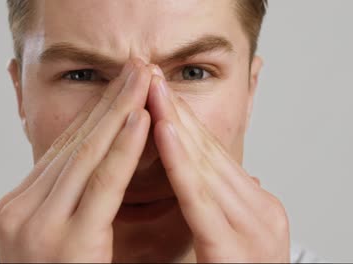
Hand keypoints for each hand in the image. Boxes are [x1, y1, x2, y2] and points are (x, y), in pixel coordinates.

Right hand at [0, 60, 152, 261]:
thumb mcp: (52, 234)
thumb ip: (66, 202)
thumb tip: (90, 165)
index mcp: (19, 207)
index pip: (65, 150)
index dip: (97, 115)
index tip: (120, 86)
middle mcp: (21, 210)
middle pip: (76, 144)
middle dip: (109, 102)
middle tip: (135, 67)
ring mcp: (38, 225)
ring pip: (88, 156)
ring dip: (120, 113)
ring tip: (143, 80)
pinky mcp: (66, 242)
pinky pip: (101, 185)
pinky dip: (122, 149)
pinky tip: (140, 119)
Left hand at [147, 72, 290, 261]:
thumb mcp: (230, 234)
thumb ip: (222, 204)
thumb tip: (217, 175)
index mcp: (257, 205)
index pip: (212, 155)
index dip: (184, 119)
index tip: (158, 90)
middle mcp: (261, 210)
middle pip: (208, 151)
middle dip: (176, 110)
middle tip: (150, 74)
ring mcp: (254, 228)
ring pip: (204, 164)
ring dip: (176, 122)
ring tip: (152, 88)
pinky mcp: (235, 247)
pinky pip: (200, 196)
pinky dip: (181, 160)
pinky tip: (164, 129)